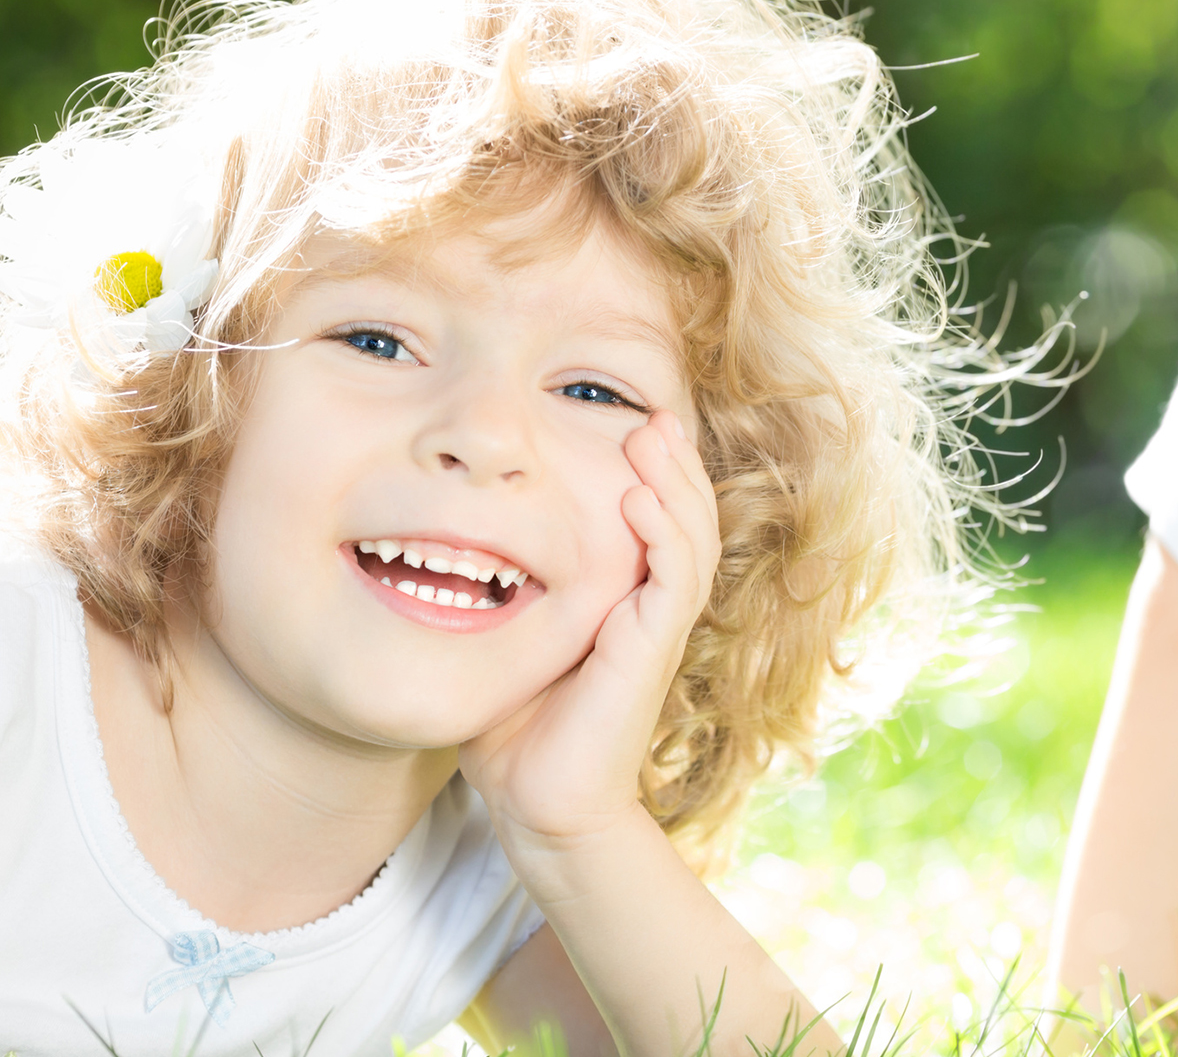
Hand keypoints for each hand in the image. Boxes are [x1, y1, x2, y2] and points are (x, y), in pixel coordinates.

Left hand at [460, 410, 719, 857]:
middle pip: (685, 518)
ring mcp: (654, 631)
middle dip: (673, 462)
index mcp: (624, 604)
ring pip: (690, 540)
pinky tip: (640, 501)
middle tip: (651, 413)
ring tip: (651, 436)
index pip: (656, 523)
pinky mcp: (650, 652)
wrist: (543, 809)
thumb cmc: (516, 735)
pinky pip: (673, 581)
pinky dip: (663, 536)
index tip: (629, 423)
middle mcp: (649, 611)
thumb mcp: (503, 644)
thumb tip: (442, 547)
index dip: (652, 473)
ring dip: (674, 484)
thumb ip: (496, 597)